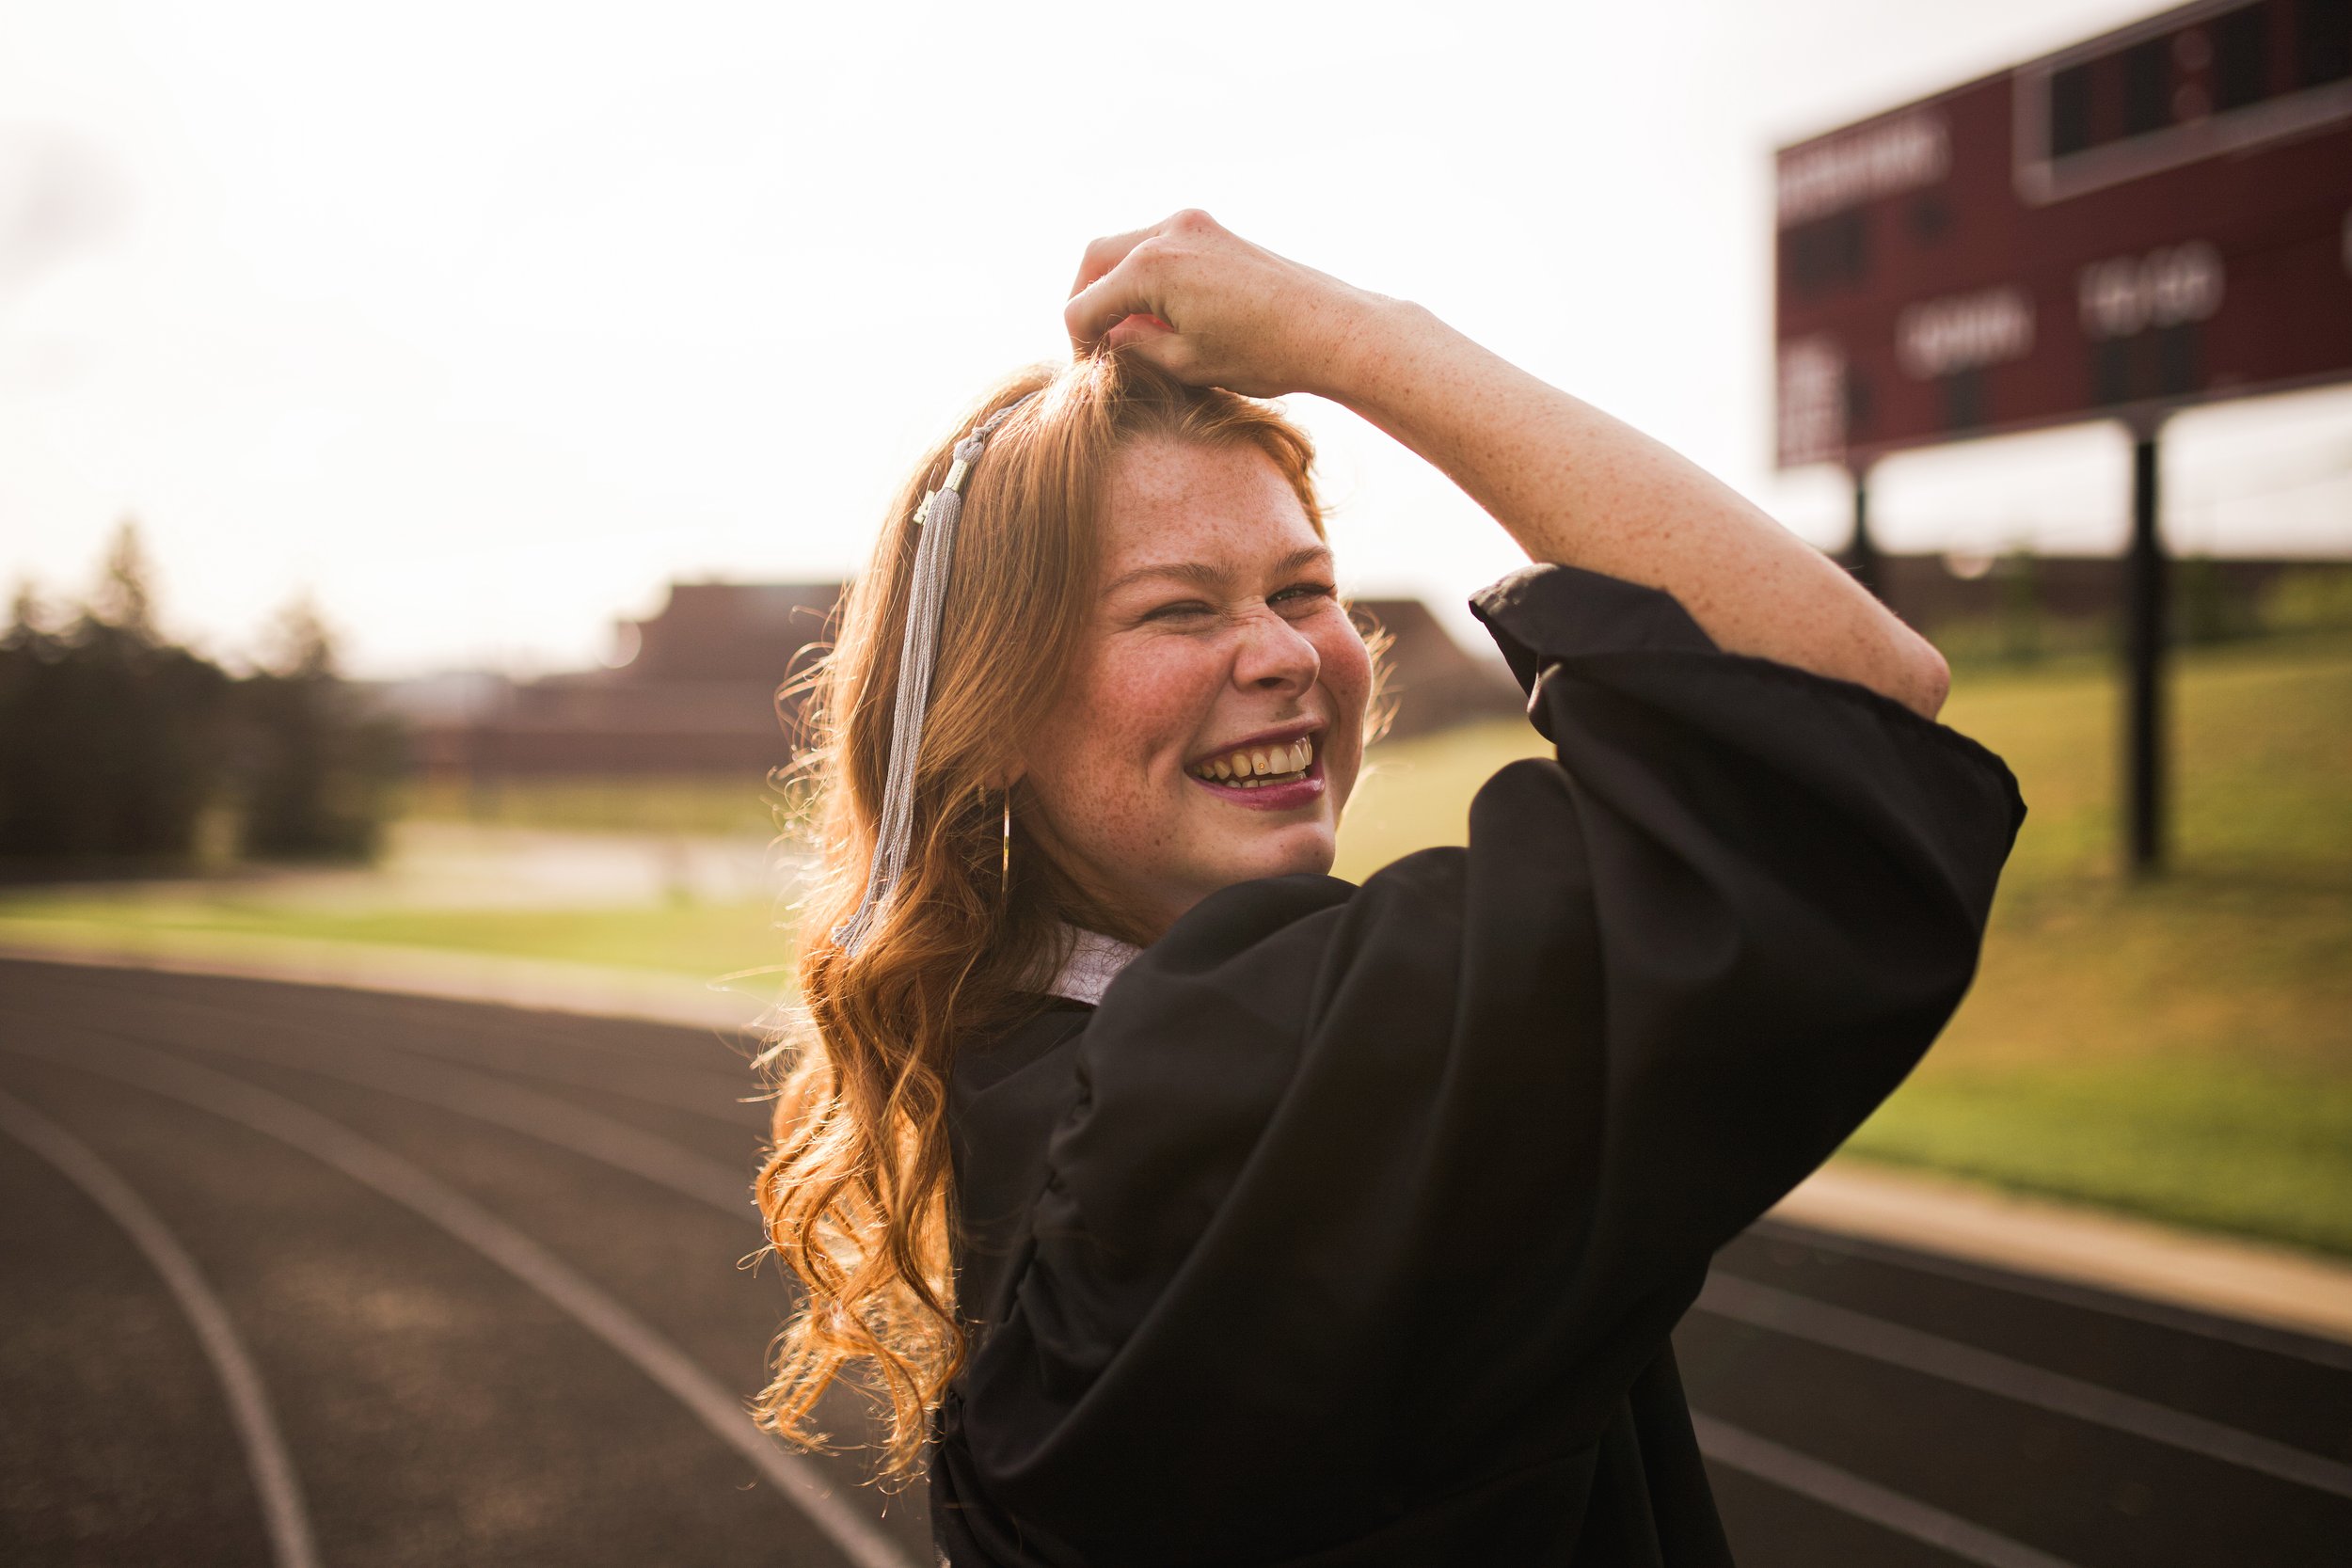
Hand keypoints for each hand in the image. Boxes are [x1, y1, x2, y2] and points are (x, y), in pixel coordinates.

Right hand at [1063, 210, 1384, 399]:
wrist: (1332, 328)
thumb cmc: (1263, 353)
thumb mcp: (1184, 364)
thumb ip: (1132, 349)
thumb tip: (1106, 340)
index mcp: (1151, 266)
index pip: (1084, 305)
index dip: (1078, 345)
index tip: (1088, 373)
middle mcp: (1167, 231)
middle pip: (1095, 260)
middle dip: (1087, 303)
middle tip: (1093, 345)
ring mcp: (1194, 224)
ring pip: (1126, 248)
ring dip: (1116, 286)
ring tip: (1129, 333)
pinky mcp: (1214, 230)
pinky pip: (1159, 246)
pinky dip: (1146, 276)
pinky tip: (1162, 315)